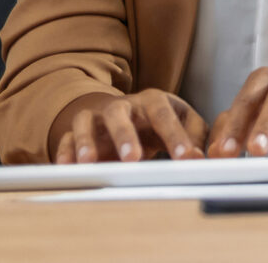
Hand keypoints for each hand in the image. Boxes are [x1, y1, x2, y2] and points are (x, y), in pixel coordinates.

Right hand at [52, 88, 208, 163]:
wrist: (124, 112)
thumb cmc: (158, 121)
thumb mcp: (183, 121)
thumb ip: (196, 136)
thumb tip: (202, 158)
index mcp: (153, 101)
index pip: (164, 115)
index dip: (175, 136)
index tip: (186, 158)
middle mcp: (123, 105)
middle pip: (120, 114)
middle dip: (125, 136)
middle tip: (133, 159)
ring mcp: (97, 116)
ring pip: (87, 122)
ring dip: (87, 142)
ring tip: (90, 163)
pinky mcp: (77, 130)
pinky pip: (65, 137)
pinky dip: (65, 151)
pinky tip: (67, 166)